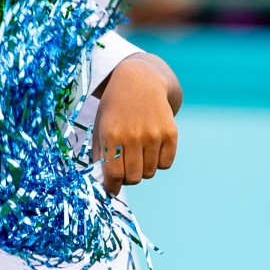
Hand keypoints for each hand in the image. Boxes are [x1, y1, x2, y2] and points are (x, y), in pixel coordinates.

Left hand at [94, 55, 179, 194]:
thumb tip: (101, 182)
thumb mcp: (100, 125)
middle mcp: (133, 135)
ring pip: (150, 173)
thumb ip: (99, 154)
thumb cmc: (114, 107)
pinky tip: (151, 149)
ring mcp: (154, 134)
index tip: (112, 189)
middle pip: (134, 177)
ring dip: (143, 169)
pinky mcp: (171, 133)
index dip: (113, 186)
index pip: (114, 174)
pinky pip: (166, 164)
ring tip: (137, 154)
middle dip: (128, 178)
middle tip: (125, 169)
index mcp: (111, 134)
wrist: (139, 81)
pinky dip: (158, 162)